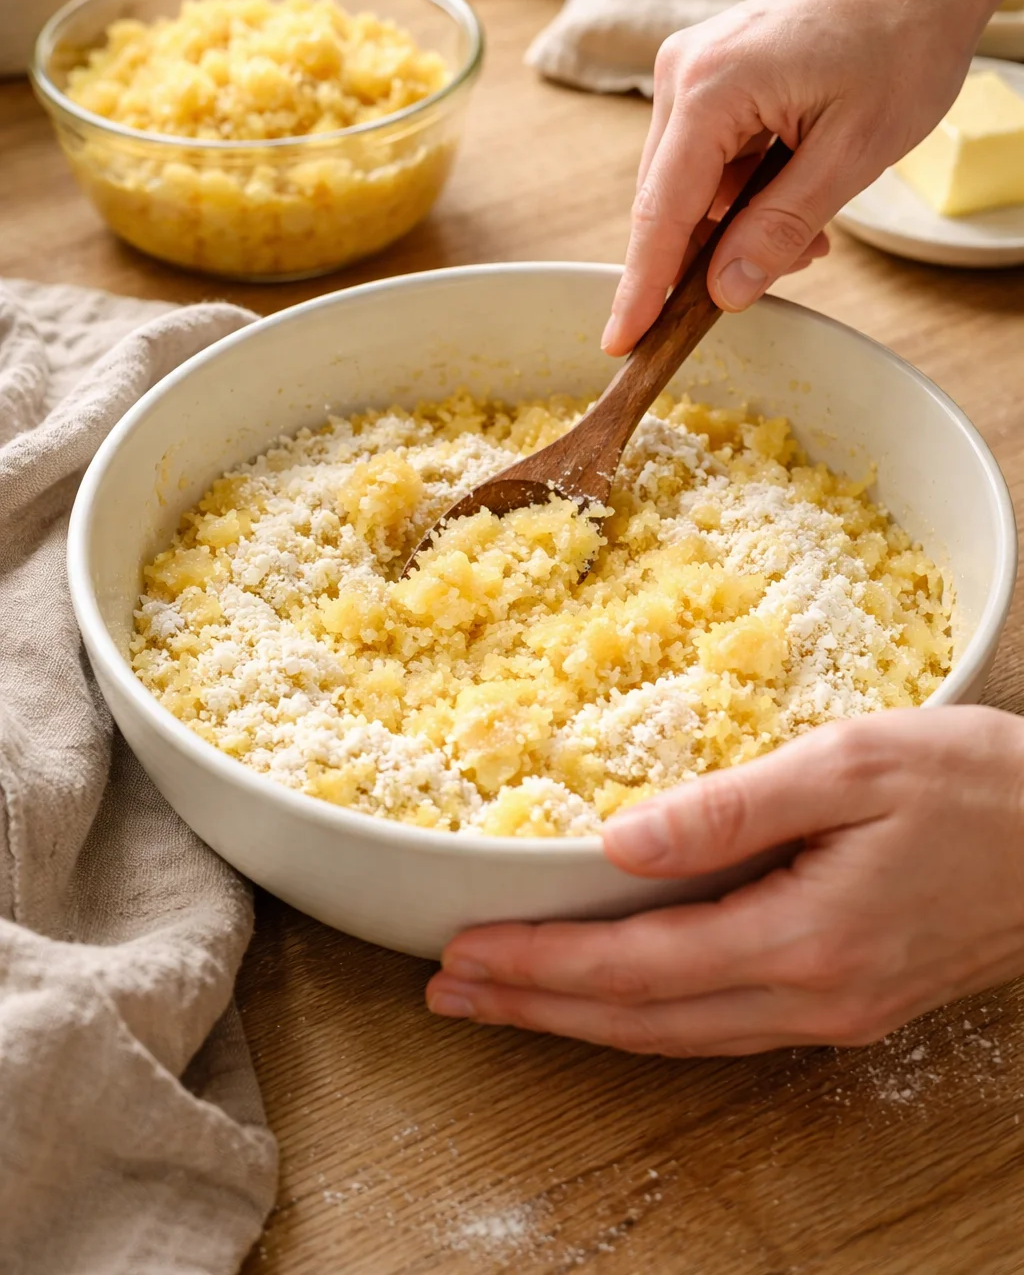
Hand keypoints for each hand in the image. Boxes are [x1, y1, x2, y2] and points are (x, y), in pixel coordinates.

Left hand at [426, 708, 1023, 1054]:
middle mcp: (812, 996)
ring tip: (509, 1000)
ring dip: (584, 1020)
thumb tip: (619, 841)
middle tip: (451, 992)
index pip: (636, 967)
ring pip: (679, 1035)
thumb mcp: (852, 764)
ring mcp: (834, 1010)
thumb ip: (731, 806)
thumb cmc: (980, 787)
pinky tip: (618, 998)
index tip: (463, 953)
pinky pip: (725, 1025)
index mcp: (805, 937)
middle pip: (642, 1020)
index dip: (540, 964)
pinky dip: (651, 1015)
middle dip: (538, 1007)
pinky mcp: (851, 999)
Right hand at [601, 0, 987, 353]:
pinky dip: (746, 192)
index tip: (622, 344)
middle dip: (715, 255)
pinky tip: (797, 191)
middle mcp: (682, 74)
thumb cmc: (901, 38)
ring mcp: (692, 70)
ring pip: (691, 187)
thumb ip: (780, 228)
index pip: (661, 213)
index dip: (642, 288)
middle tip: (784, 272)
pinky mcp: (711, 74)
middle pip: (669, 203)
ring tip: (814, 227)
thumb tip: (724, 292)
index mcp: (709, 88)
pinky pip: (709, 159)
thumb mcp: (852, 154)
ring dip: (740, 223)